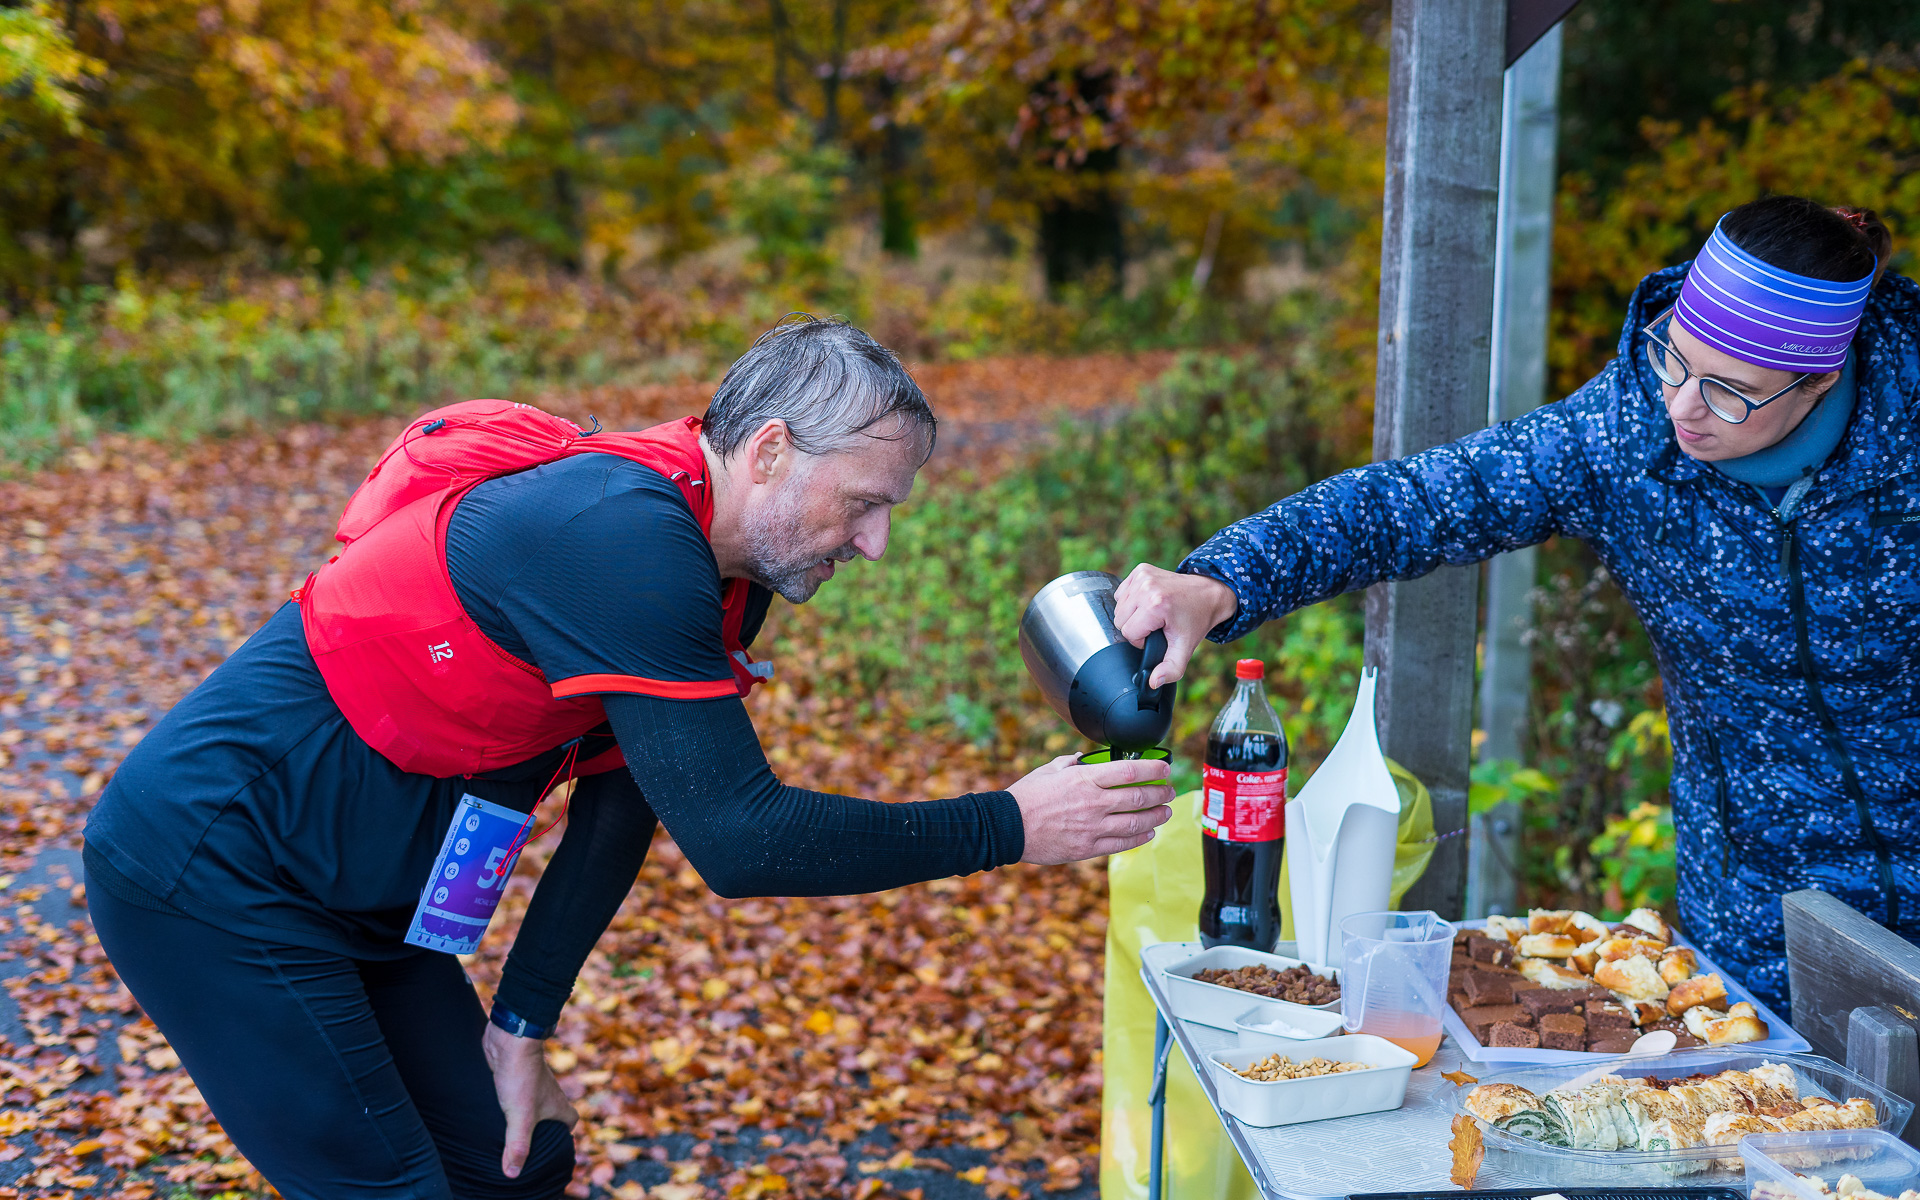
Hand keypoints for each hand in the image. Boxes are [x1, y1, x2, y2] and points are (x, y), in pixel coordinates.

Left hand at [483, 1020, 578, 1178]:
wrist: (512, 1039)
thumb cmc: (522, 1076)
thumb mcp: (520, 1116)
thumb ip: (517, 1145)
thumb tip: (513, 1174)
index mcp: (559, 1104)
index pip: (571, 1122)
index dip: (565, 1136)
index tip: (552, 1147)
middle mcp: (550, 1093)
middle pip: (552, 1115)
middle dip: (542, 1130)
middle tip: (527, 1145)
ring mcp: (533, 1084)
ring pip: (533, 1104)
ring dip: (524, 1116)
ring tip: (508, 1132)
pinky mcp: (517, 1076)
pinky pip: (517, 1095)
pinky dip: (510, 1104)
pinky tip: (495, 1112)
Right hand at [1008, 754, 1175, 863]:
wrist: (1007, 827)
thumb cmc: (1026, 796)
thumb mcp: (1047, 770)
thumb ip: (1069, 762)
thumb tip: (1083, 757)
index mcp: (1084, 779)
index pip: (1129, 770)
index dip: (1153, 768)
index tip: (1164, 767)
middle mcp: (1093, 802)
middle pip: (1139, 796)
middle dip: (1160, 793)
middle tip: (1169, 791)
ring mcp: (1092, 827)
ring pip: (1136, 822)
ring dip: (1156, 816)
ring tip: (1166, 812)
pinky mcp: (1088, 848)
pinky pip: (1121, 843)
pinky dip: (1139, 838)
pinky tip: (1148, 833)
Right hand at [1113, 564, 1237, 687]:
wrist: (1208, 593)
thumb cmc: (1195, 620)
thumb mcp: (1185, 648)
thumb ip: (1170, 669)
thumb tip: (1153, 682)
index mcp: (1156, 605)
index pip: (1128, 633)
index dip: (1142, 639)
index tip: (1158, 634)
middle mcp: (1146, 587)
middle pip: (1120, 620)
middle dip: (1136, 627)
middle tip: (1157, 624)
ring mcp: (1142, 576)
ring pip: (1118, 606)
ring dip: (1133, 614)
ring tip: (1154, 614)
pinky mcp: (1141, 570)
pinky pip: (1122, 592)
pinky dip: (1132, 600)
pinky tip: (1149, 602)